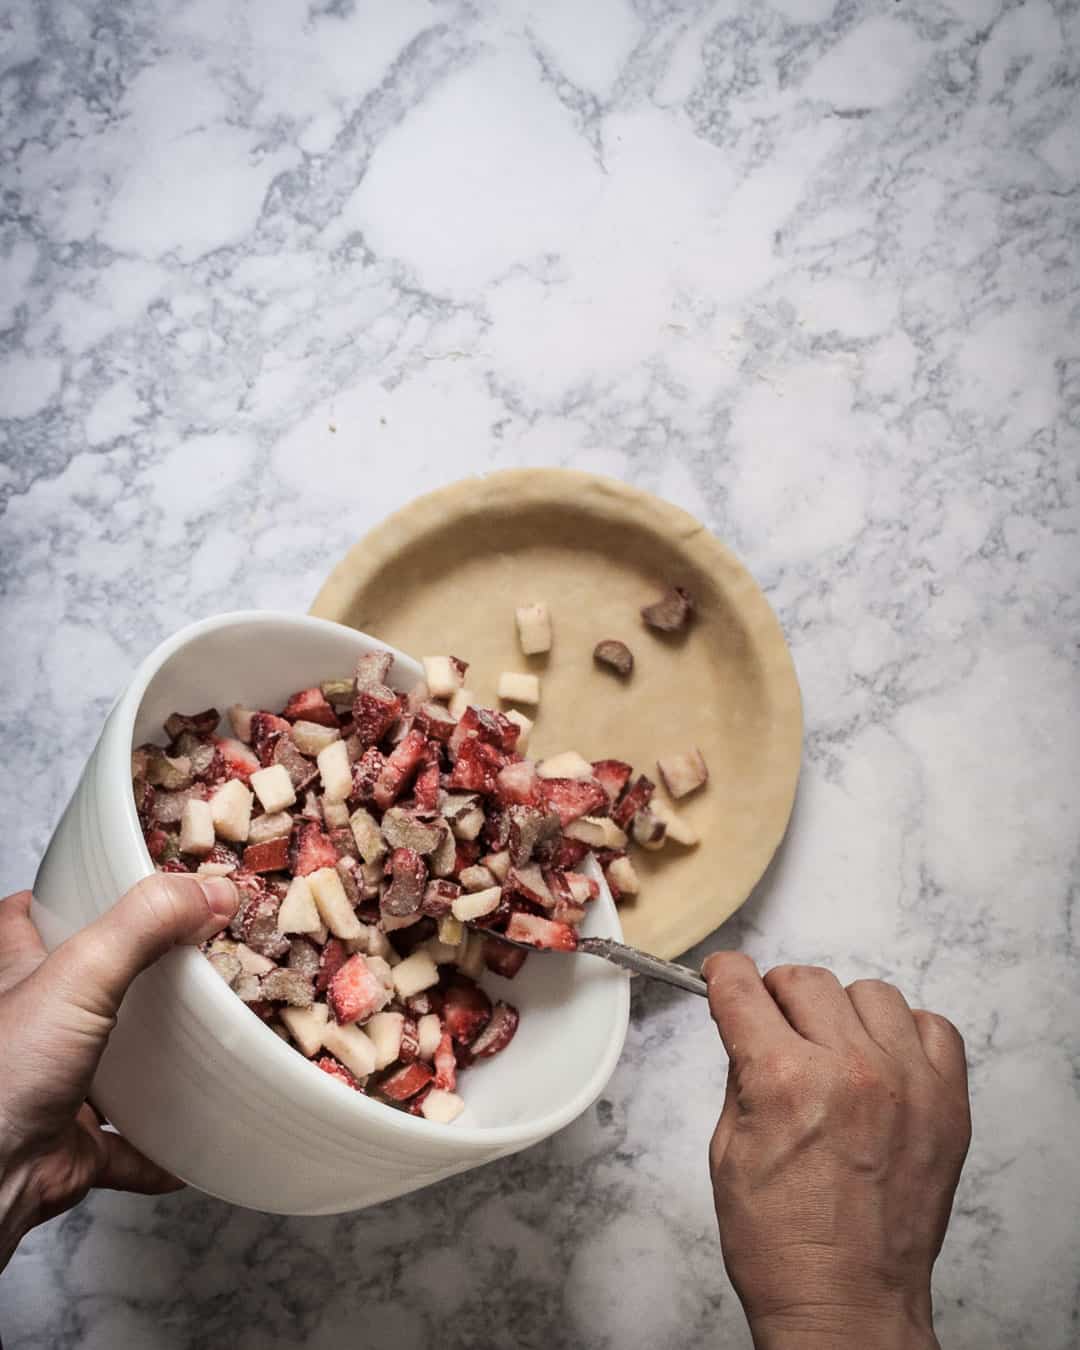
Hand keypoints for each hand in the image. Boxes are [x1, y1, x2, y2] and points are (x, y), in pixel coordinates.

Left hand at [0, 874, 239, 1270]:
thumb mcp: (77, 975)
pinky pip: (129, 1147)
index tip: (117, 885)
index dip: (61, 898)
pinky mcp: (72, 1146)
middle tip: (187, 957)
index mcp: (18, 978)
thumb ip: (144, 925)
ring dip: (148, 1058)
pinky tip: (197, 1140)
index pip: (24, 920)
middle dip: (129, 976)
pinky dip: (162, 1147)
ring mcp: (51, 1088)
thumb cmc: (4, 1077)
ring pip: (106, 1065)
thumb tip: (213, 892)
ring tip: (203, 1036)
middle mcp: (32, 1030)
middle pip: (78, 989)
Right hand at [703, 955, 970, 1349]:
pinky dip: (904, 1034)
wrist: (845, 1306)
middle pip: (805, 980)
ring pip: (870, 994)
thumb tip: (746, 1026)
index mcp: (782, 1078)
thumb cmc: (782, 1244)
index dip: (724, 977)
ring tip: (833, 1052)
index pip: (744, 988)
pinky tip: (883, 1064)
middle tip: (773, 1027)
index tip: (723, 977)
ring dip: (841, 1014)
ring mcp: (907, 1083)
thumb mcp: (727, 1149)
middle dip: (777, 998)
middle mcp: (849, 1068)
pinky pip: (933, 1028)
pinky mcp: (948, 1105)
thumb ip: (740, 1074)